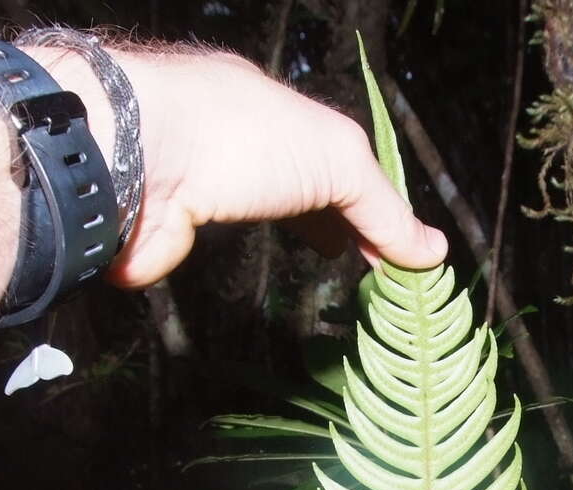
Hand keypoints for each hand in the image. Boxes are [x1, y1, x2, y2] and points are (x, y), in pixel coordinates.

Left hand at [39, 46, 447, 288]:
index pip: (336, 160)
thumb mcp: (336, 160)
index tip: (395, 254)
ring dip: (287, 250)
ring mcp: (197, 187)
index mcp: (276, 113)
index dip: (370, 205)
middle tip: (369, 274)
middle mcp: (235, 144)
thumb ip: (383, 208)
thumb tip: (433, 252)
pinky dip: (232, 278)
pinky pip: (202, 259)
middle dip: (334, 227)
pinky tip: (259, 292)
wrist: (140, 156)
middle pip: (298, 190)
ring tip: (326, 282)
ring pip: (252, 224)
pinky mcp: (165, 232)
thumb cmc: (240, 136)